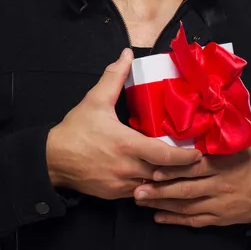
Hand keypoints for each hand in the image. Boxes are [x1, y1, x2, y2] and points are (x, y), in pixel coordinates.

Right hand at [46, 48, 201, 199]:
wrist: (52, 159)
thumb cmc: (76, 130)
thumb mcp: (95, 99)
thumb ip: (114, 76)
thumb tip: (126, 54)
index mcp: (127, 144)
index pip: (165, 156)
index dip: (184, 157)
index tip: (198, 153)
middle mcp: (127, 168)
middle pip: (164, 175)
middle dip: (181, 171)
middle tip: (196, 164)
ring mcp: (121, 185)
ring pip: (153, 188)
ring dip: (166, 181)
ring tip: (180, 173)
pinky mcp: (113, 195)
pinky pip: (139, 194)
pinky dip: (150, 188)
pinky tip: (155, 179)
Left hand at [134, 128, 250, 226]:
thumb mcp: (250, 137)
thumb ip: (228, 122)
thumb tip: (213, 99)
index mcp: (225, 164)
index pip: (196, 167)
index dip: (175, 169)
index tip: (154, 167)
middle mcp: (220, 185)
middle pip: (187, 189)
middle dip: (161, 190)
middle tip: (137, 188)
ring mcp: (220, 204)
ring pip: (188, 206)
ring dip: (163, 205)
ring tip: (141, 200)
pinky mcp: (222, 218)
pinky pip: (196, 220)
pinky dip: (177, 220)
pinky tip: (159, 217)